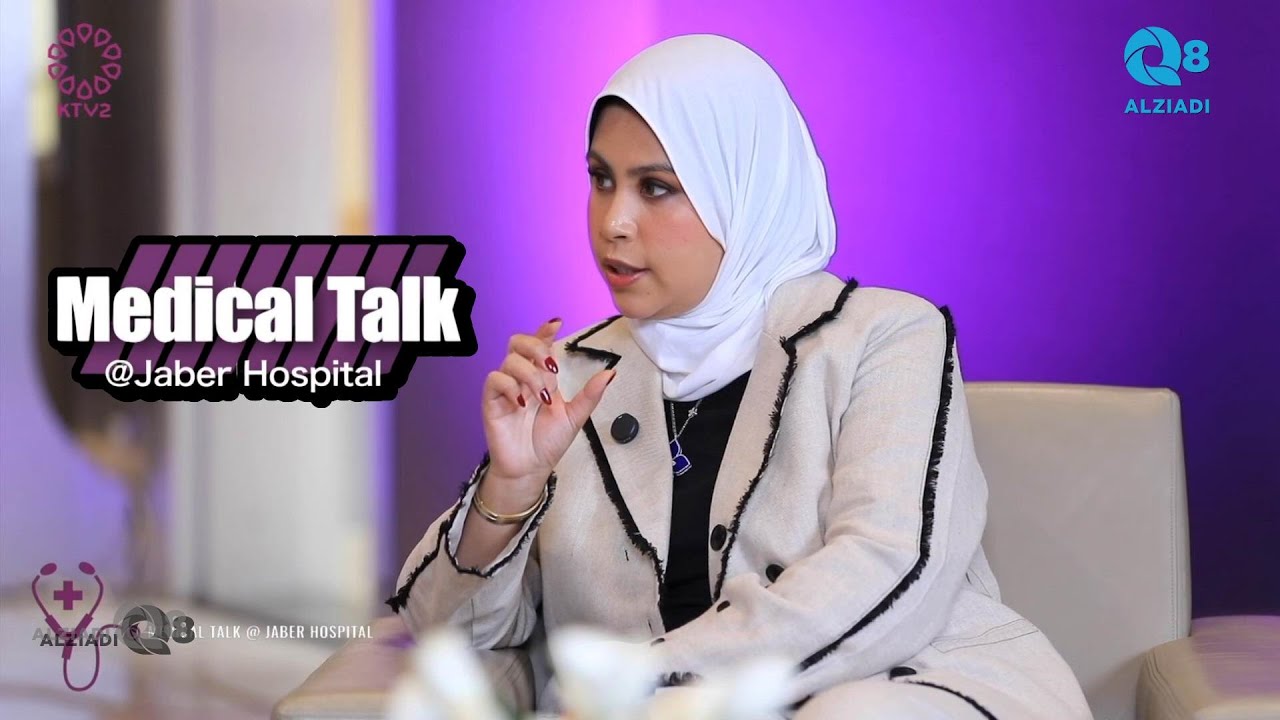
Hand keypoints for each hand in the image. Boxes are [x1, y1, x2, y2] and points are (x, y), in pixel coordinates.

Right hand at [480, 319, 615, 504]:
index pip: (540, 344)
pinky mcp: (492, 401)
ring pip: (510, 359)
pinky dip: (510, 386)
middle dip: (536, 346)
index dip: (545, 331)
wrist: (531, 469)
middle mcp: (523, 378)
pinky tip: (521, 403)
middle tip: (551, 366)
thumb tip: (610, 373)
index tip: (557, 323)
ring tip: (543, 397)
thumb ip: (590, 395)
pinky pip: (494, 379)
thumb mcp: (575, 417)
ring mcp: (506, 388)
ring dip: (530, 374)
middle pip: (519, 342)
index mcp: (543, 377)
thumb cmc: (548, 443)